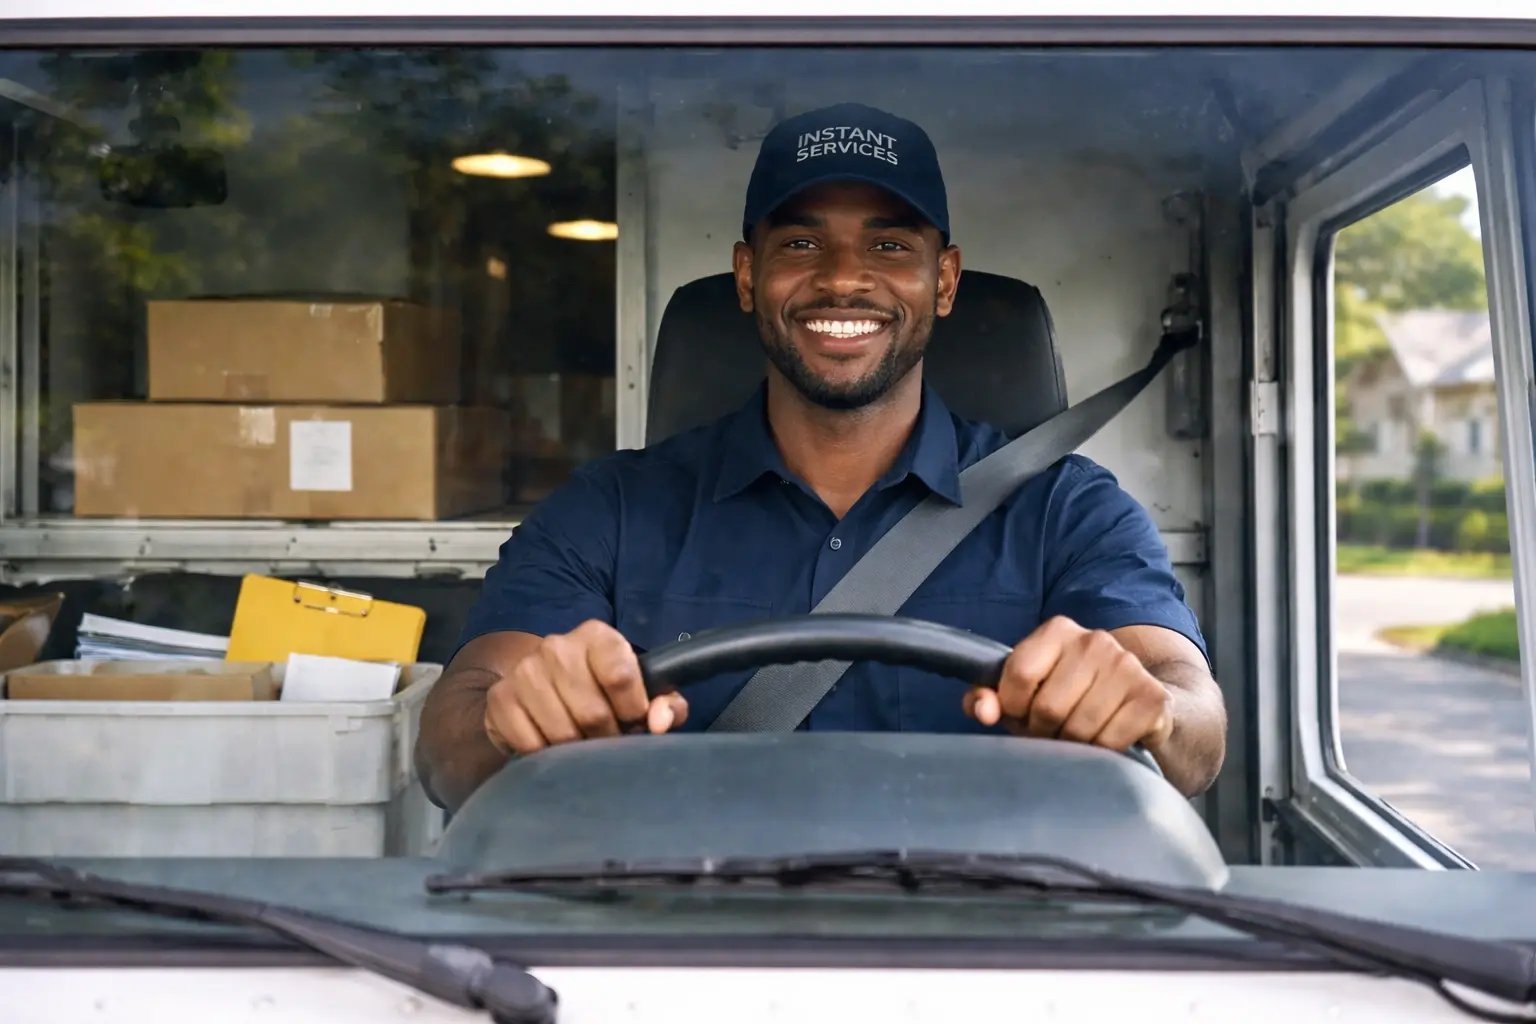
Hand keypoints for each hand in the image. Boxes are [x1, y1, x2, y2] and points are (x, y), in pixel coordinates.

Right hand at [483, 620, 687, 755]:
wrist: (543, 686)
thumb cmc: (604, 692)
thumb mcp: (643, 692)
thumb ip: (665, 704)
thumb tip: (658, 721)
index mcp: (597, 636)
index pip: (620, 675)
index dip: (633, 709)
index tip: (634, 721)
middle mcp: (557, 646)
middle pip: (592, 712)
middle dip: (607, 737)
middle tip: (607, 740)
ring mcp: (525, 671)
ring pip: (562, 732)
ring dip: (577, 749)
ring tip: (581, 742)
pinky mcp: (500, 698)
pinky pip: (530, 744)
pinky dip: (546, 755)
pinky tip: (552, 745)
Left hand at [963, 616, 1171, 751]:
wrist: (1138, 700)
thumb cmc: (1068, 696)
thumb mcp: (1022, 691)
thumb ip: (988, 696)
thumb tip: (982, 711)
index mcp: (1058, 630)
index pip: (1018, 675)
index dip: (1012, 706)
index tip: (1021, 713)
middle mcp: (1094, 640)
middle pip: (1048, 707)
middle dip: (1042, 730)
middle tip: (1050, 730)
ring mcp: (1127, 666)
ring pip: (1078, 728)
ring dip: (1071, 744)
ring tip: (1075, 735)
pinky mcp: (1151, 697)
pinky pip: (1109, 742)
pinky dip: (1100, 751)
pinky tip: (1104, 738)